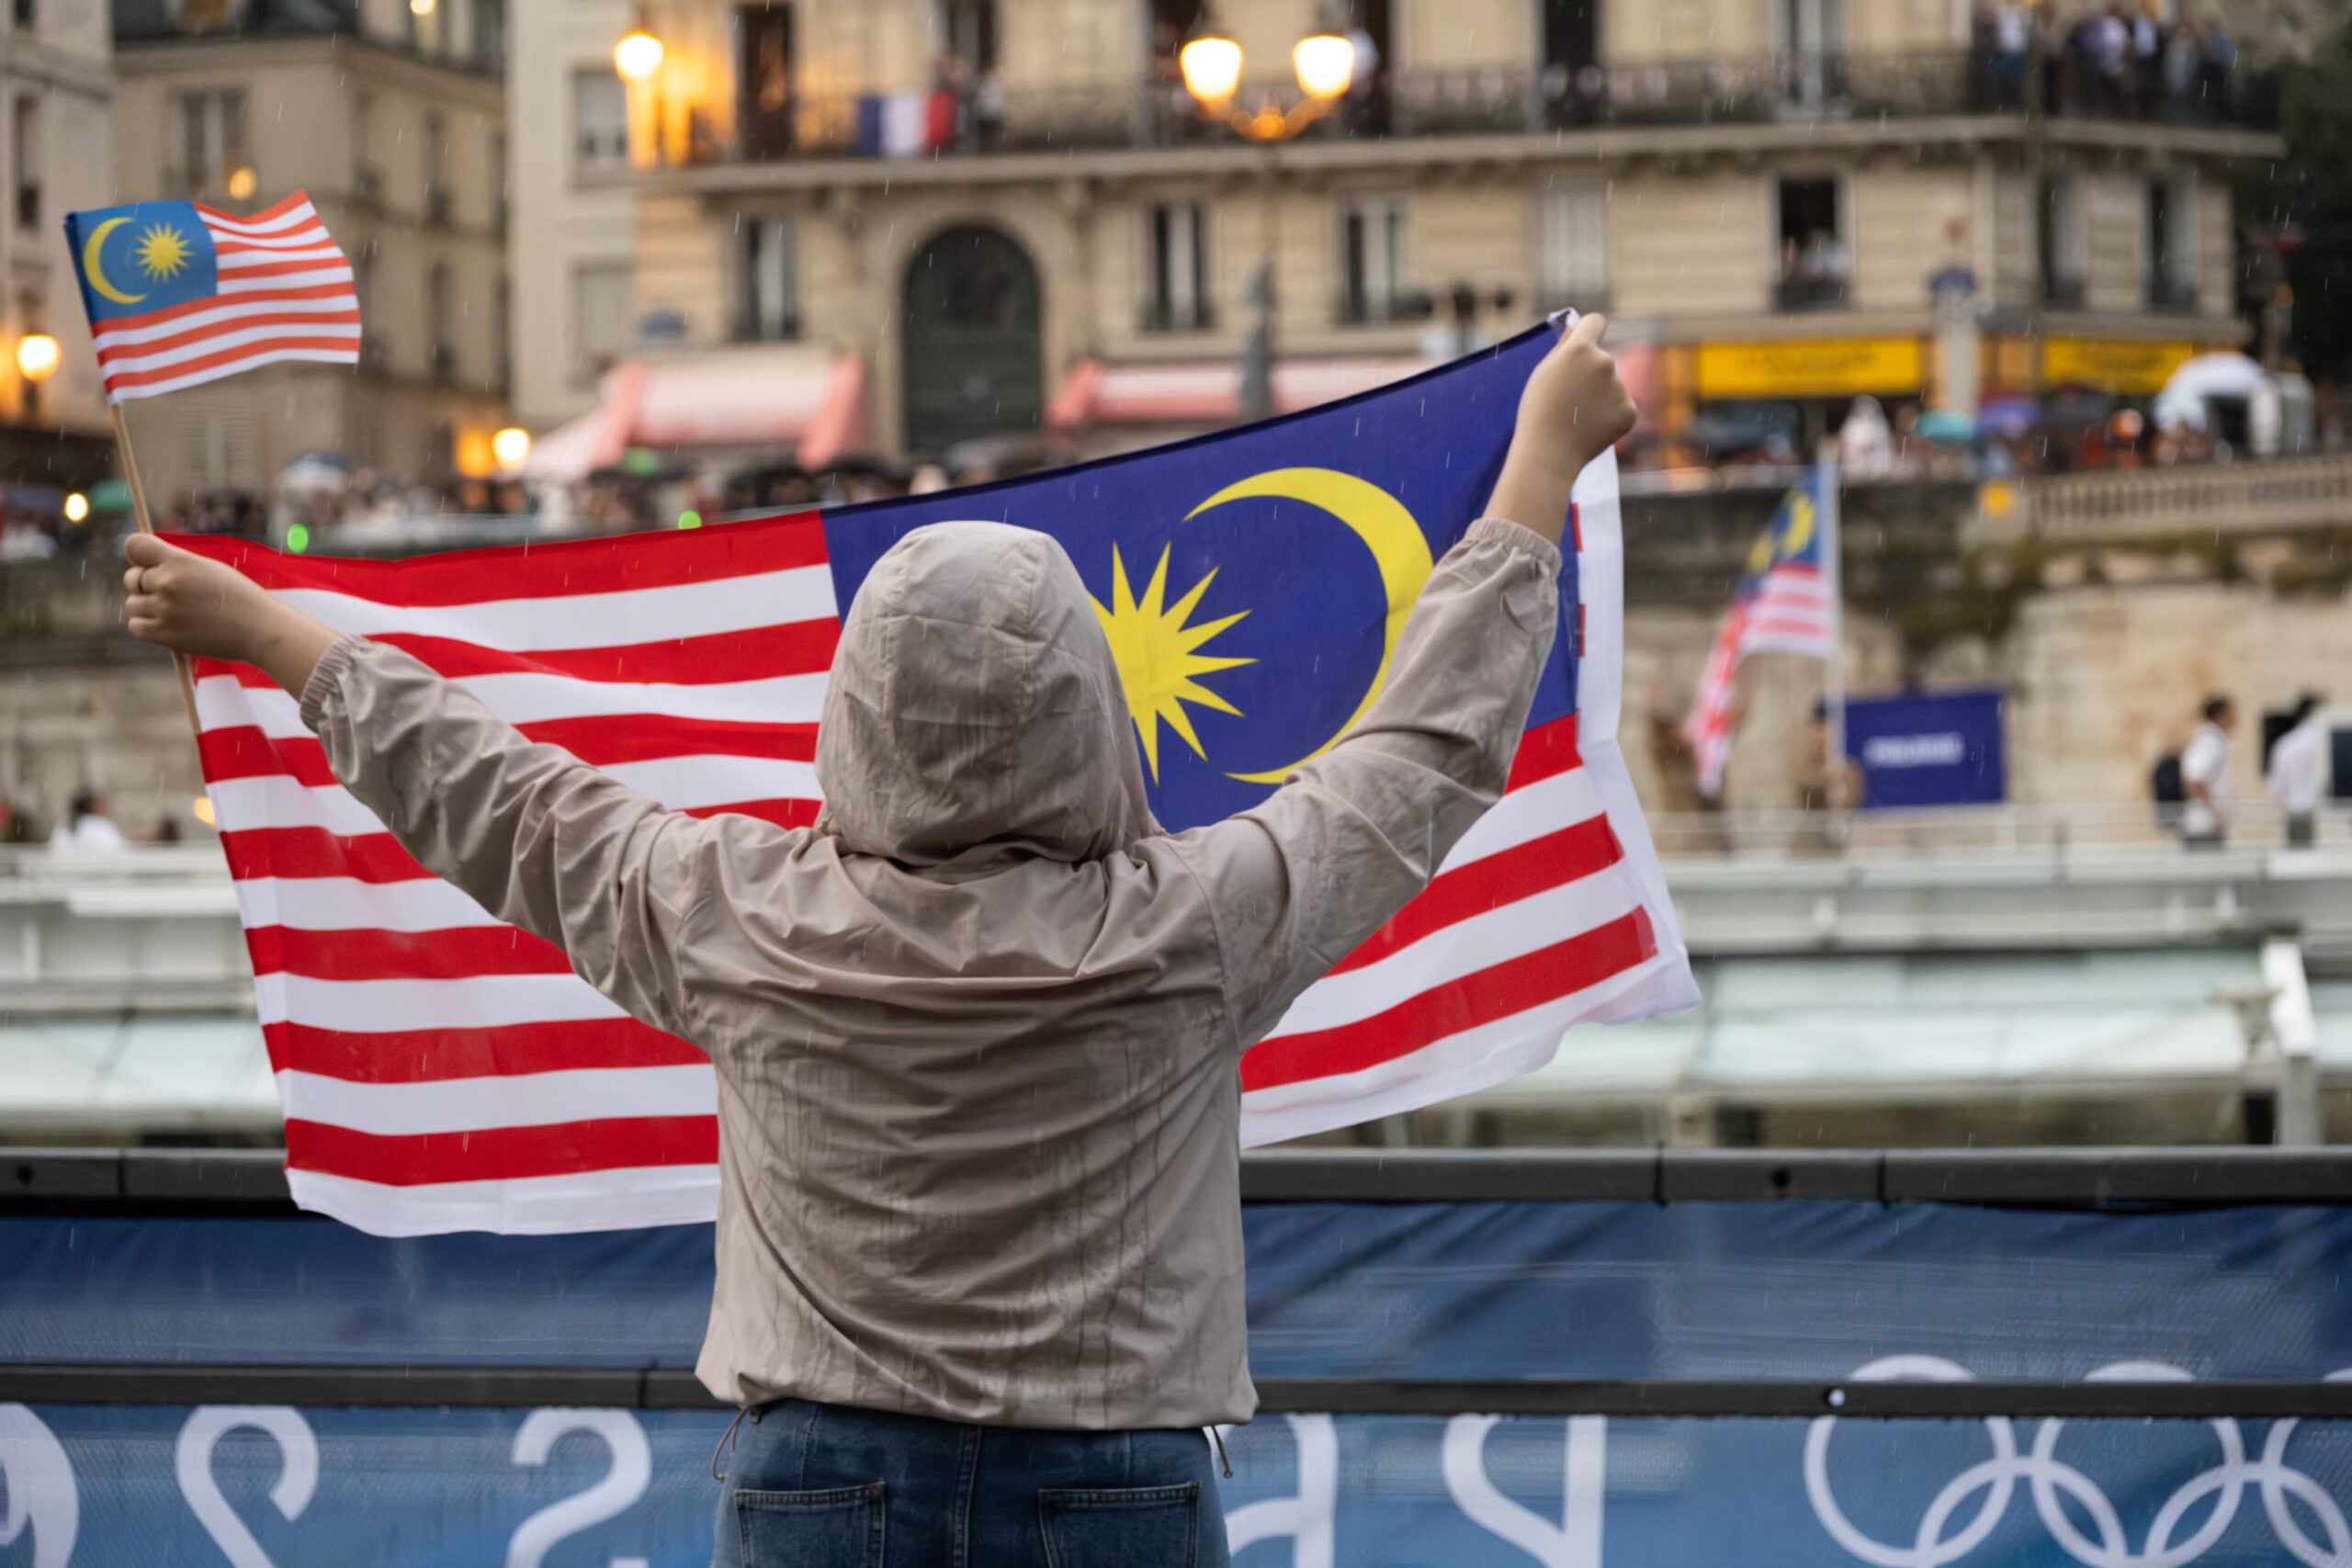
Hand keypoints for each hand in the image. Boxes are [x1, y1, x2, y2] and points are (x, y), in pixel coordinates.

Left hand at [124, 533, 340, 694]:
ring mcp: (164, 609)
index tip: (148, 563)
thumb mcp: (208, 569)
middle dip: (144, 584)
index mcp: (180, 561)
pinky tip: (167, 625)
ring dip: (147, 607)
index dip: (138, 554)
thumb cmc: (238, 597)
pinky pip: (136, 626)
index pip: (135, 546)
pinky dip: (146, 626)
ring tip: (173, 611)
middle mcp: (168, 582)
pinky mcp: (164, 634)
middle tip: (169, 593)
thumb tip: (144, 565)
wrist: (259, 629)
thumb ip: (177, 564)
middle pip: (131, 578)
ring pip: (133, 604)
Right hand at [1516, 312, 1637, 479]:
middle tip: (1569, 399)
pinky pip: (1621, 406)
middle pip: (1602, 359)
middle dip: (1590, 374)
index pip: (1595, 322)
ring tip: (1577, 417)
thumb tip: (1575, 323)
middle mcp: (1605, 362)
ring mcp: (1620, 387)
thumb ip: (1563, 345)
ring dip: (1599, 396)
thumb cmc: (1538, 411)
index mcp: (1581, 349)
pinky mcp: (1629, 410)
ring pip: (1612, 385)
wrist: (1548, 453)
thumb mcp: (1542, 372)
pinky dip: (1609, 415)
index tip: (1585, 341)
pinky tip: (1591, 427)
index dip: (1589, 330)